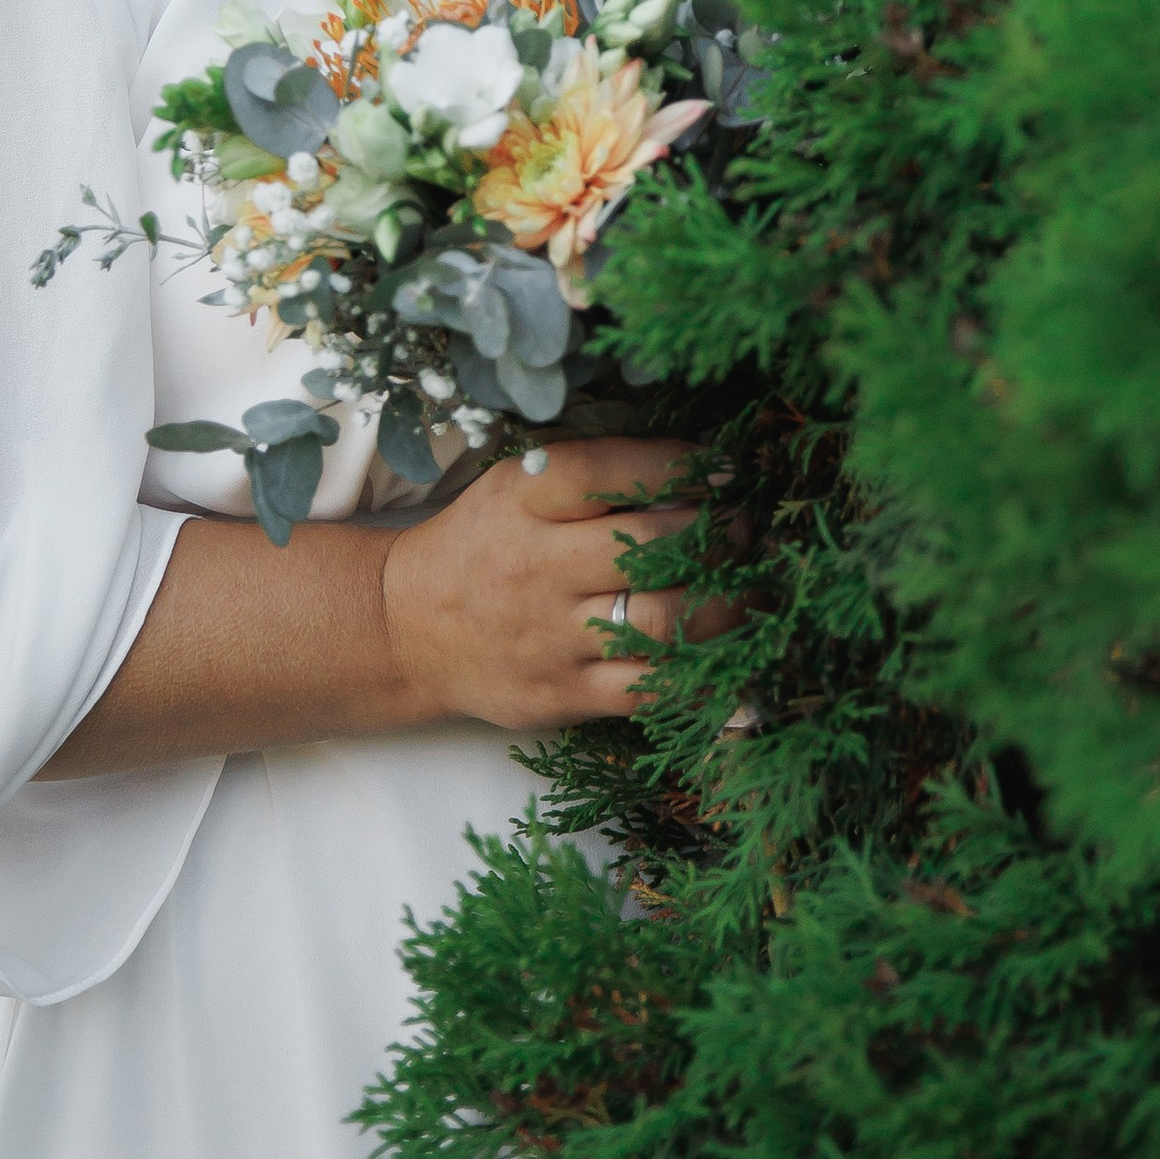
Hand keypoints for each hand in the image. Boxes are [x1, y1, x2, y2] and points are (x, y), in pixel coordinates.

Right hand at [380, 437, 732, 731]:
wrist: (407, 628)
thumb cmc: (484, 543)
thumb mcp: (516, 484)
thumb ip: (591, 471)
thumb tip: (698, 463)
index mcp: (523, 498)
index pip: (612, 471)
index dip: (681, 465)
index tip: (725, 470)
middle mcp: (536, 566)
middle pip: (650, 544)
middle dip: (717, 534)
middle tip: (746, 529)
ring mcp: (550, 636)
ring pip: (663, 620)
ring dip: (726, 601)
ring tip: (752, 585)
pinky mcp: (562, 694)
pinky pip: (650, 688)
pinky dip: (702, 670)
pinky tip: (728, 649)